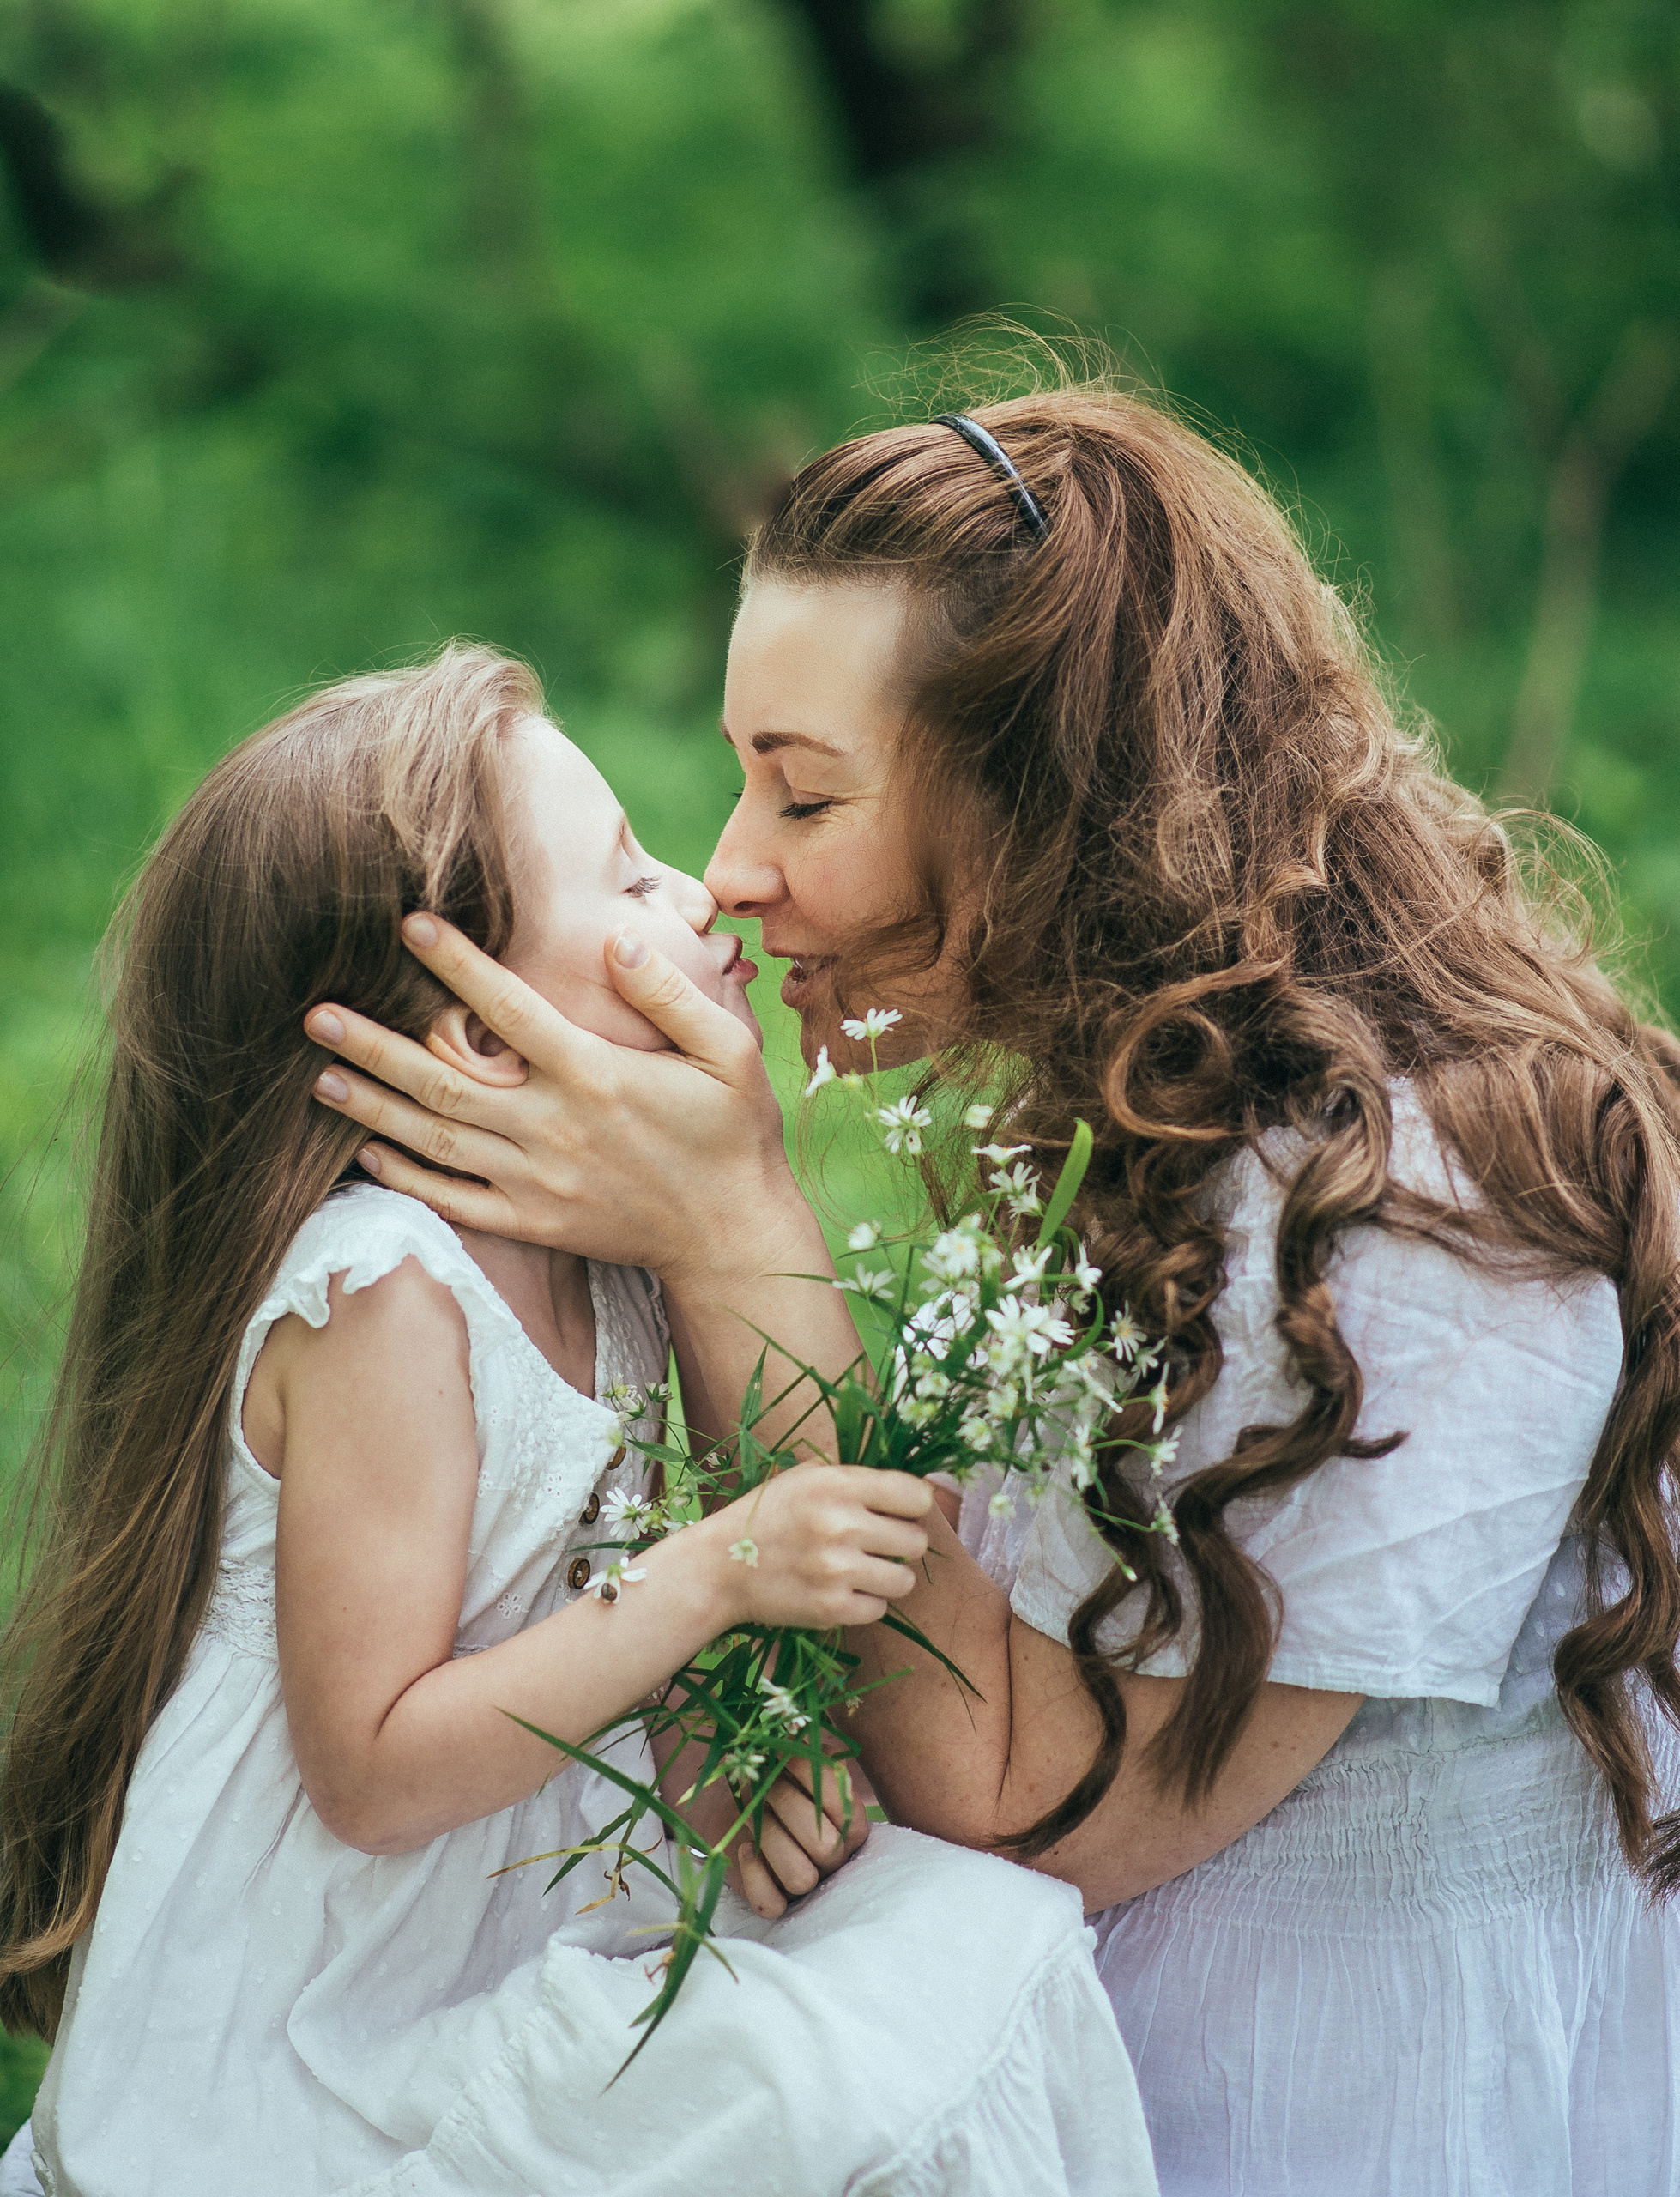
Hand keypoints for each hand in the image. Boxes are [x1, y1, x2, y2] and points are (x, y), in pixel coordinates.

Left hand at [304, 915, 796, 1285]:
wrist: (731, 1233)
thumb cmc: (733, 1134)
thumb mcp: (729, 1052)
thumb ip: (669, 994)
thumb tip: (614, 939)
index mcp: (595, 1077)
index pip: (510, 1010)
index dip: (456, 965)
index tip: (408, 924)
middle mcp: (553, 1128)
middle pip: (445, 1080)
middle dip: (375, 1044)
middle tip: (315, 1012)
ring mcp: (536, 1181)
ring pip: (435, 1139)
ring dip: (372, 1105)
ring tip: (318, 1074)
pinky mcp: (533, 1222)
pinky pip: (453, 1199)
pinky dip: (405, 1176)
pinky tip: (367, 1149)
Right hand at [707, 1464, 931, 1629]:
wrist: (718, 1568)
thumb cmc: (768, 1516)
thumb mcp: (806, 1478)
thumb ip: (858, 1480)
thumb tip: (920, 1490)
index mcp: (837, 1484)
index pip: (916, 1496)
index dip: (912, 1507)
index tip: (897, 1513)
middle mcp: (841, 1524)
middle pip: (916, 1541)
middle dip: (900, 1544)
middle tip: (873, 1545)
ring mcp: (836, 1570)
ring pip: (904, 1580)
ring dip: (887, 1577)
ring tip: (860, 1570)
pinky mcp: (830, 1609)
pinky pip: (879, 1609)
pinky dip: (864, 1603)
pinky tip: (840, 1590)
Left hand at [727, 1754, 872, 1918]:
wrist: (741, 1806)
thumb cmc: (776, 1779)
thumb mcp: (797, 1761)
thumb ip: (812, 1754)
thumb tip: (806, 1747)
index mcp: (852, 1824)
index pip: (846, 1810)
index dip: (813, 1781)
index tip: (787, 1757)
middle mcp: (836, 1858)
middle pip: (824, 1847)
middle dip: (788, 1808)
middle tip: (766, 1787)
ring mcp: (809, 1884)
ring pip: (800, 1878)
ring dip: (770, 1840)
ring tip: (753, 1815)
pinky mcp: (777, 1900)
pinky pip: (771, 1904)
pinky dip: (754, 1875)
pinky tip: (746, 1848)